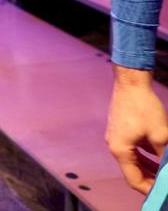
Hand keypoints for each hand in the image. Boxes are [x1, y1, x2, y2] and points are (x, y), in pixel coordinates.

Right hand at [106, 66, 167, 193]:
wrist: (130, 83)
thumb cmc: (143, 107)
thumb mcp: (160, 136)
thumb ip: (164, 157)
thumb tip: (167, 169)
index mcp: (120, 150)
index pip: (134, 179)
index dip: (150, 189)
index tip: (163, 192)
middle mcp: (114, 146)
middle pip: (132, 171)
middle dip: (150, 179)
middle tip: (165, 184)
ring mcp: (116, 138)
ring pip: (133, 160)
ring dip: (148, 168)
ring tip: (164, 174)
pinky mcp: (120, 131)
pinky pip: (132, 150)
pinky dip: (145, 156)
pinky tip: (158, 157)